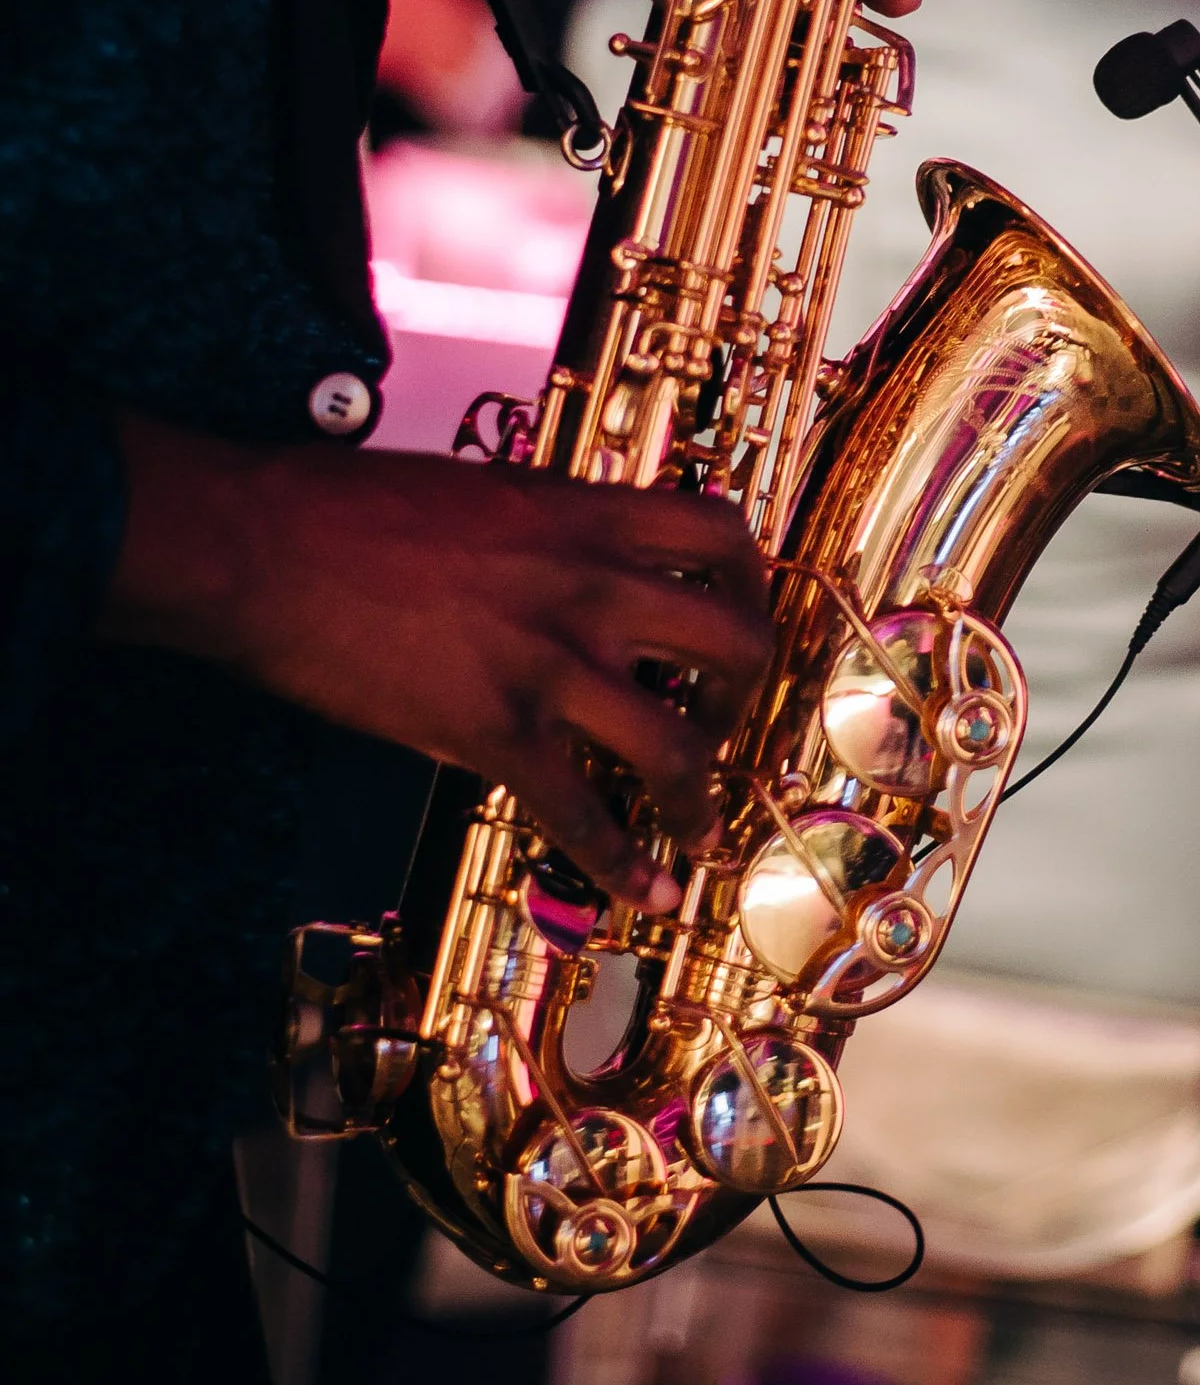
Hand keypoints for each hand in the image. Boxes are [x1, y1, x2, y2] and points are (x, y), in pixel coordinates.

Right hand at [107, 416, 771, 910]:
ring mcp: (548, 663)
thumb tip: (584, 565)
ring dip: (700, 793)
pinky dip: (622, 867)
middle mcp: (589, 586)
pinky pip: (583, 816)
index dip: (751, 581)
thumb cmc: (350, 507)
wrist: (262, 546)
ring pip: (679, 743)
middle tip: (723, 719)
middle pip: (733, 641)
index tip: (739, 613)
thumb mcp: (485, 491)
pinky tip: (645, 893)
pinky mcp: (493, 731)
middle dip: (745, 693)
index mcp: (585, 515)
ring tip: (700, 822)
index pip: (722, 534)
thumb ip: (552, 529)